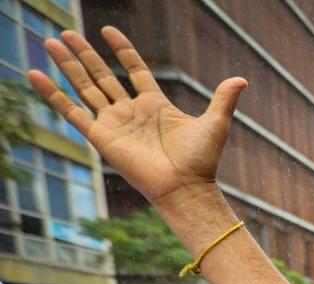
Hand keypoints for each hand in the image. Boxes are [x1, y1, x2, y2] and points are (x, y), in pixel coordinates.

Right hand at [27, 27, 244, 205]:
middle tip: (67, 32)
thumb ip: (224, 98)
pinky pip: (71, 111)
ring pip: (85, 87)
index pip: (134, 70)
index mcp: (155, 104)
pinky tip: (35, 74)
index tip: (108, 31)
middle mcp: (131, 112)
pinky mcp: (101, 137)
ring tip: (51, 42)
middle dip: (85, 54)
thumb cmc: (202, 161)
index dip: (122, 51)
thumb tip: (242, 79)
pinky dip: (52, 94)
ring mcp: (114, 123)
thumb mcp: (216, 123)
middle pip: (102, 76)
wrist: (186, 187)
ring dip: (68, 65)